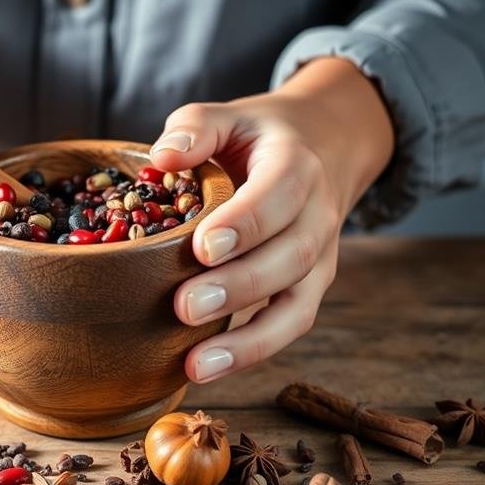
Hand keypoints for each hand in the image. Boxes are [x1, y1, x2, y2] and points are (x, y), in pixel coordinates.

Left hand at [151, 58, 394, 383]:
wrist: (322, 148)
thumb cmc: (258, 138)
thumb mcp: (229, 116)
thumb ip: (196, 127)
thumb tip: (162, 158)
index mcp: (297, 166)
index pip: (279, 196)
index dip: (245, 224)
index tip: (201, 248)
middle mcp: (318, 217)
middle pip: (289, 258)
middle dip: (238, 287)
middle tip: (184, 307)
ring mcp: (318, 260)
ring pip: (295, 306)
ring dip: (248, 340)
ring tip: (197, 363)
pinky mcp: (307, 290)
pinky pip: (287, 327)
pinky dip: (251, 353)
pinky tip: (206, 369)